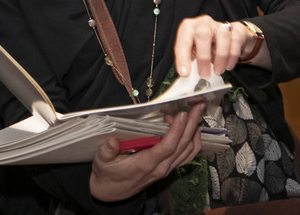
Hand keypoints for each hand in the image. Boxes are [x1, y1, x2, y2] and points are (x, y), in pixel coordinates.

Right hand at [88, 102, 203, 201]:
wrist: (111, 192)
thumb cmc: (108, 174)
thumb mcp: (102, 162)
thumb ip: (107, 151)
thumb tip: (113, 141)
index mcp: (145, 164)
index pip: (167, 147)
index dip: (176, 131)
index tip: (181, 115)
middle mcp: (160, 168)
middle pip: (182, 146)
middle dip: (191, 124)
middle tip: (197, 107)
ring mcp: (166, 169)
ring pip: (188, 151)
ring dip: (193, 131)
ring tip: (195, 114)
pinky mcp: (167, 169)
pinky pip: (186, 157)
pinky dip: (193, 143)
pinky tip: (193, 131)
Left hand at [173, 15, 246, 77]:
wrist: (226, 35)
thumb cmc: (204, 44)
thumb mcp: (192, 50)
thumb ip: (189, 60)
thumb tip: (187, 74)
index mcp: (188, 28)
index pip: (184, 41)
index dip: (183, 58)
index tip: (185, 73)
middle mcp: (203, 23)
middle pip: (203, 35)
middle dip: (203, 57)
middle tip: (204, 75)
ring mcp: (220, 25)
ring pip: (222, 37)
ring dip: (220, 57)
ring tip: (217, 71)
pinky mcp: (235, 30)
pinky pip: (235, 41)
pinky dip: (232, 56)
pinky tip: (228, 66)